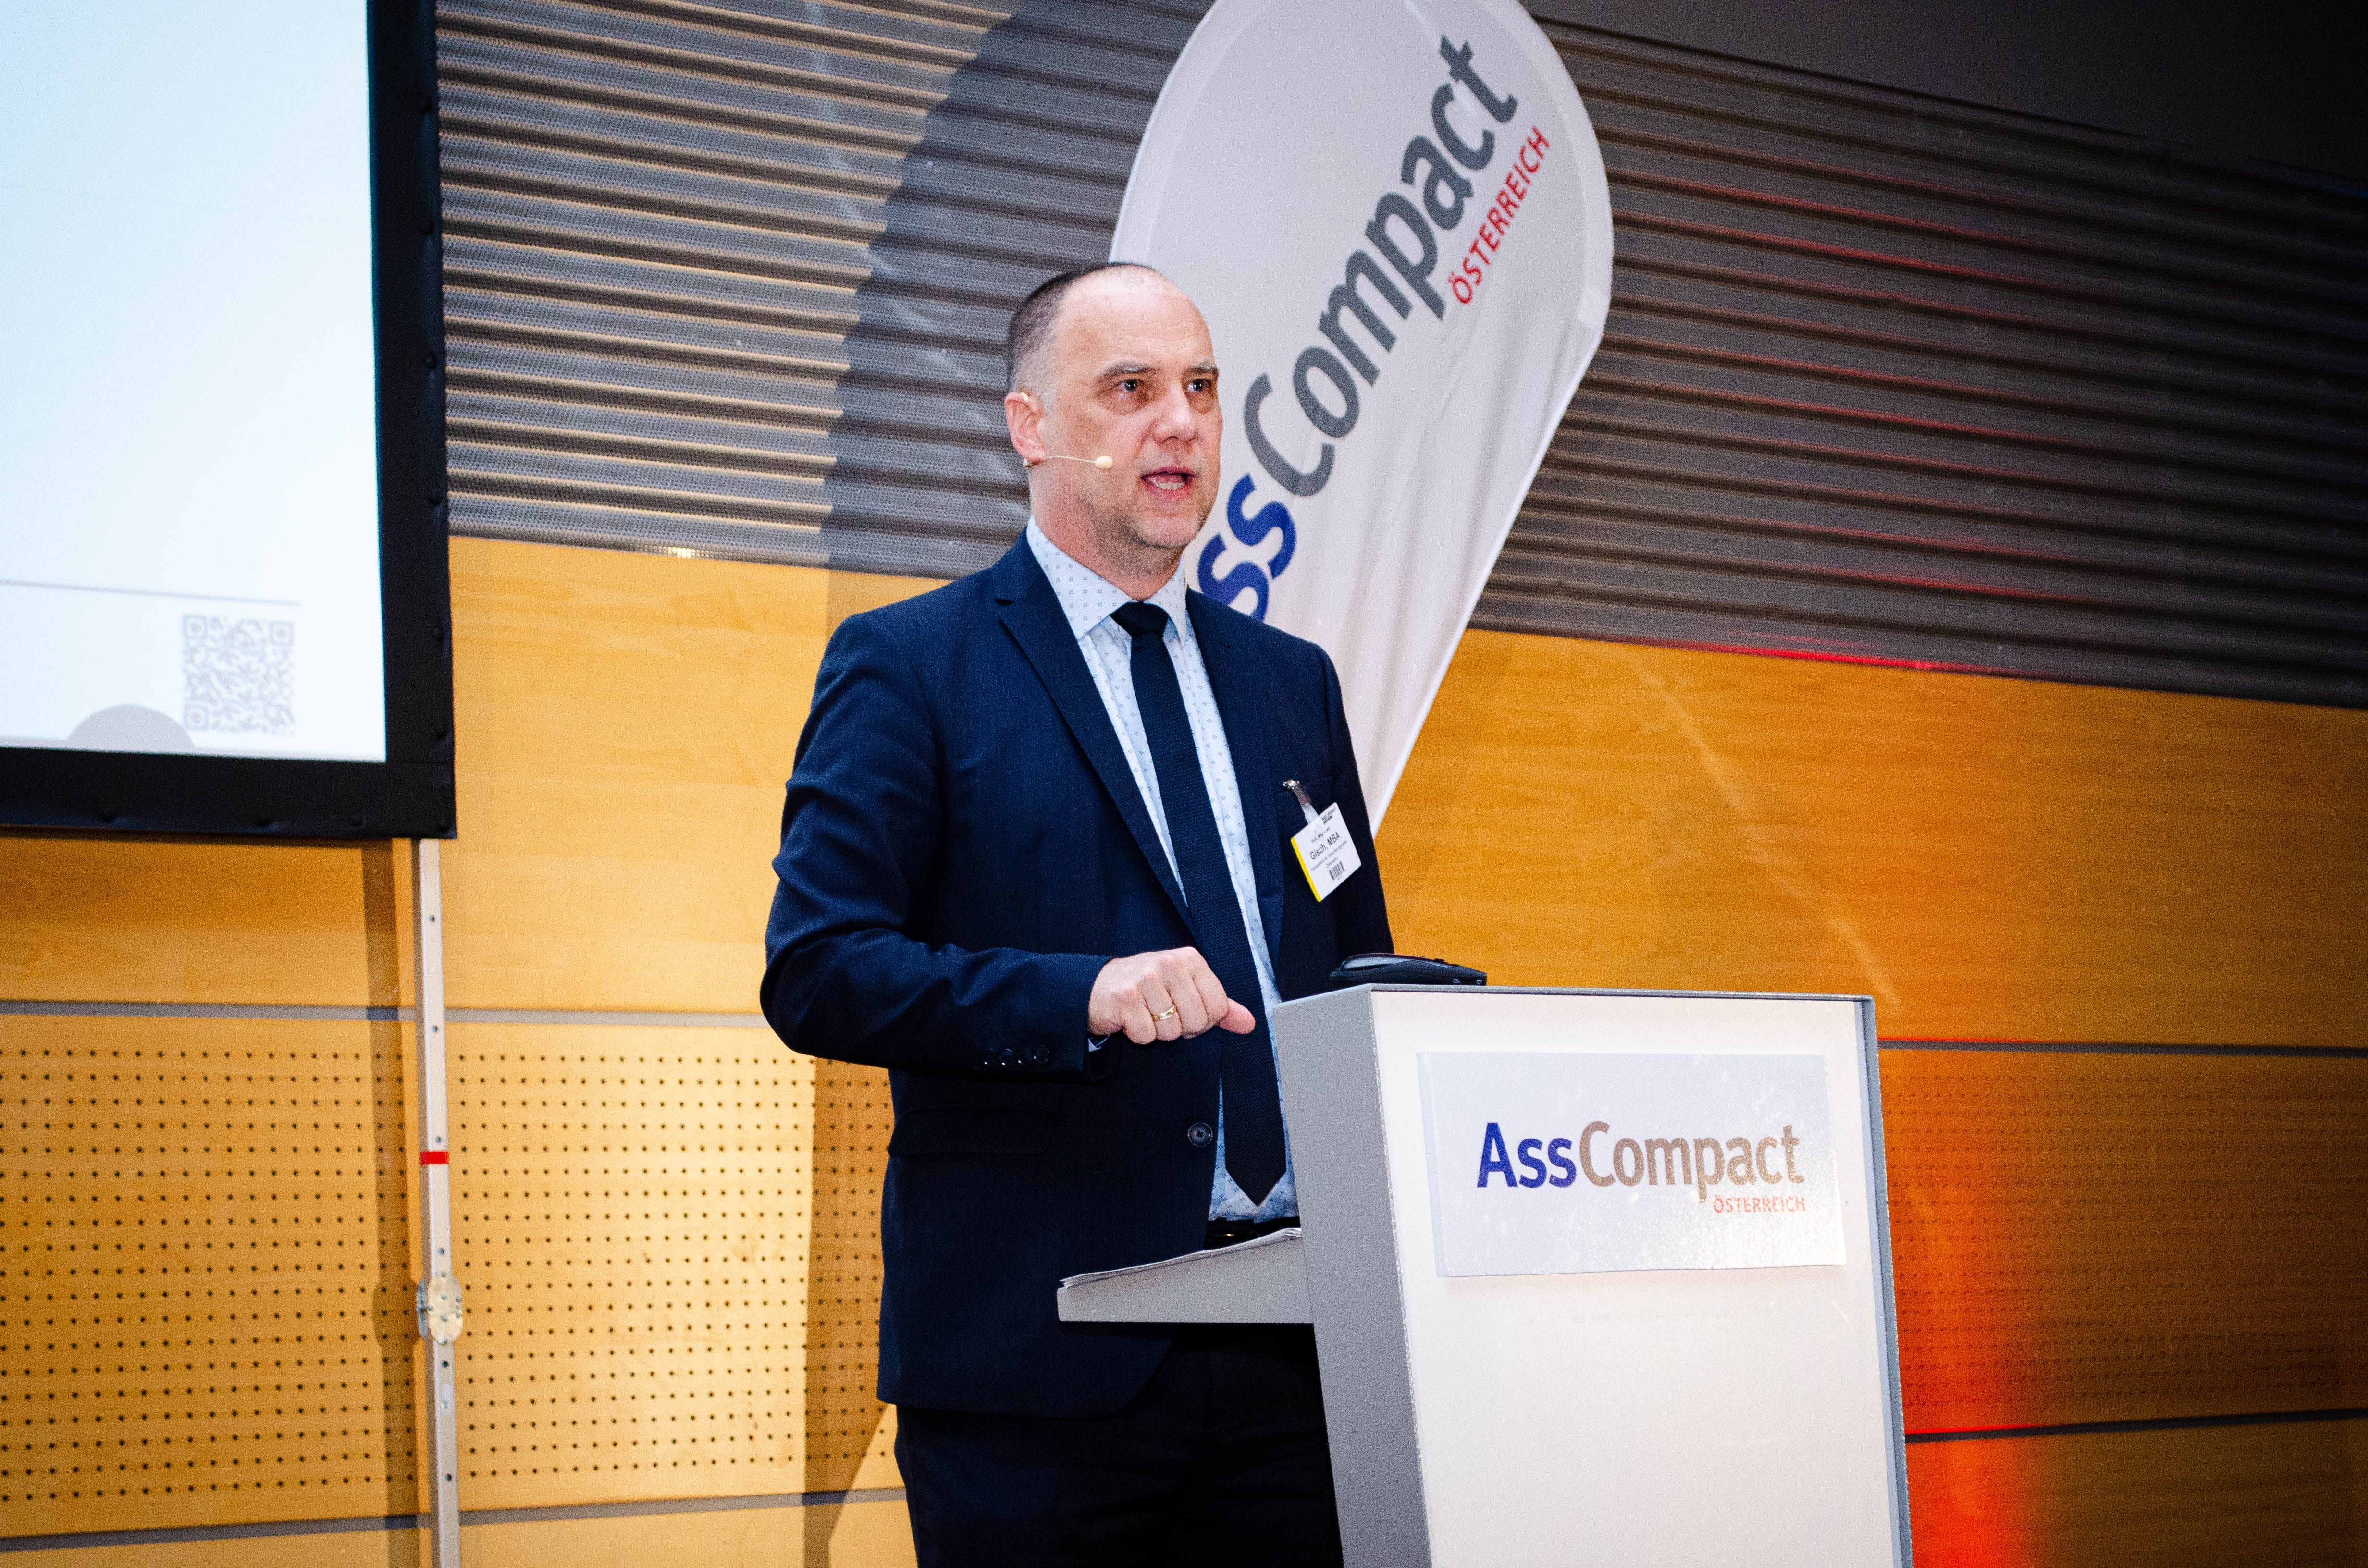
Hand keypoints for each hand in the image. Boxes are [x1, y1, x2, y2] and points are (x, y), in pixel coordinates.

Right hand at [1089, 948, 1256, 1043]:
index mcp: (1190, 959)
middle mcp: (1169, 963)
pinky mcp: (1124, 998)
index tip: (1184, 1010)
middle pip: (1196, 1021)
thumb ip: (1220, 1007)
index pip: (1218, 1007)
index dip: (1204, 1020)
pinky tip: (1130, 1017)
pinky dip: (1138, 1034)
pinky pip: (1146, 1035)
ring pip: (1171, 1032)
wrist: (1100, 987)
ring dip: (1158, 1031)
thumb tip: (1250, 1024)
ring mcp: (1145, 979)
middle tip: (1162, 1013)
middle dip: (1181, 1028)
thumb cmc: (1149, 989)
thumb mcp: (1188, 990)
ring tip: (1145, 1013)